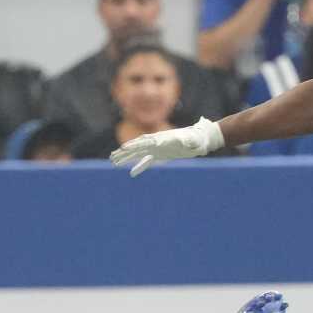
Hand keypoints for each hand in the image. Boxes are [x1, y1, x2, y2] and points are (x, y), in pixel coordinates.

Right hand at [109, 117, 224, 176]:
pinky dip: (139, 167)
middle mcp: (157, 142)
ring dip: (127, 158)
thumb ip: (189, 140)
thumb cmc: (198, 138)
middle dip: (125, 152)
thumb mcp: (194, 140)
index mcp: (163, 138)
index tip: (124, 148)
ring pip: (139, 153)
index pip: (146, 141)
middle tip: (112, 156)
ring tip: (114, 162)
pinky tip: (131, 174)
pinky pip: (147, 161)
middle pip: (137, 147)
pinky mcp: (161, 155)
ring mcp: (158, 149)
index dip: (135, 145)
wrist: (201, 139)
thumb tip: (184, 141)